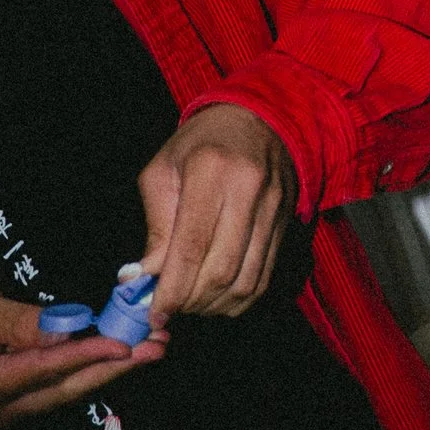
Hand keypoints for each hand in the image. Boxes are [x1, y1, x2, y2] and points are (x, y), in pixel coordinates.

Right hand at [0, 271, 163, 426]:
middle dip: (115, 367)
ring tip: (154, 346)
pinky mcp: (23, 405)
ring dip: (114, 370)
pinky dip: (96, 369)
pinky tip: (126, 354)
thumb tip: (62, 327)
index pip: (45, 370)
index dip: (87, 355)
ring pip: (70, 392)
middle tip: (157, 345)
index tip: (123, 342)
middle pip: (66, 388)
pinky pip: (65, 388)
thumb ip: (14, 320)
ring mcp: (10, 414)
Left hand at [136, 103, 296, 324]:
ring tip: (192, 304)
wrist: (258, 118)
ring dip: (214, 305)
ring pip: (245, 280)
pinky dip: (239, 300)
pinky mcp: (286, 222)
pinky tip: (218, 298)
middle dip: (191, 301)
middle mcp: (248, 189)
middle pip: (220, 269)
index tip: (155, 311)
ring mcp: (273, 207)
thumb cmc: (200, 144)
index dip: (171, 289)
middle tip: (171, 308)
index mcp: (210, 169)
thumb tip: (142, 278)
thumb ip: (155, 226)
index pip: (191, 246)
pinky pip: (264, 277)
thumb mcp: (164, 170)